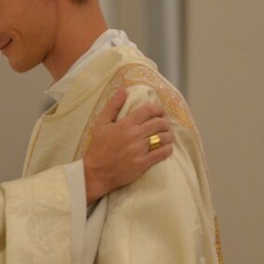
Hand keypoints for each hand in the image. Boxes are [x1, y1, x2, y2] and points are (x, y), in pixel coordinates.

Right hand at [83, 88, 173, 203]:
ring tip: (166, 136)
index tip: (159, 111)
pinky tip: (166, 147)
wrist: (95, 173)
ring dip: (168, 135)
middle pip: (159, 123)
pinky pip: (163, 153)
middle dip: (164, 121)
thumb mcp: (100, 124)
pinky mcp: (142, 163)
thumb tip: (123, 90)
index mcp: (125, 124)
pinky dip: (168, 148)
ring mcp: (139, 150)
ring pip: (164, 137)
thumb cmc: (98, 148)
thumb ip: (112, 106)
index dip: (158, 108)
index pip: (148, 110)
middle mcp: (133, 135)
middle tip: (163, 124)